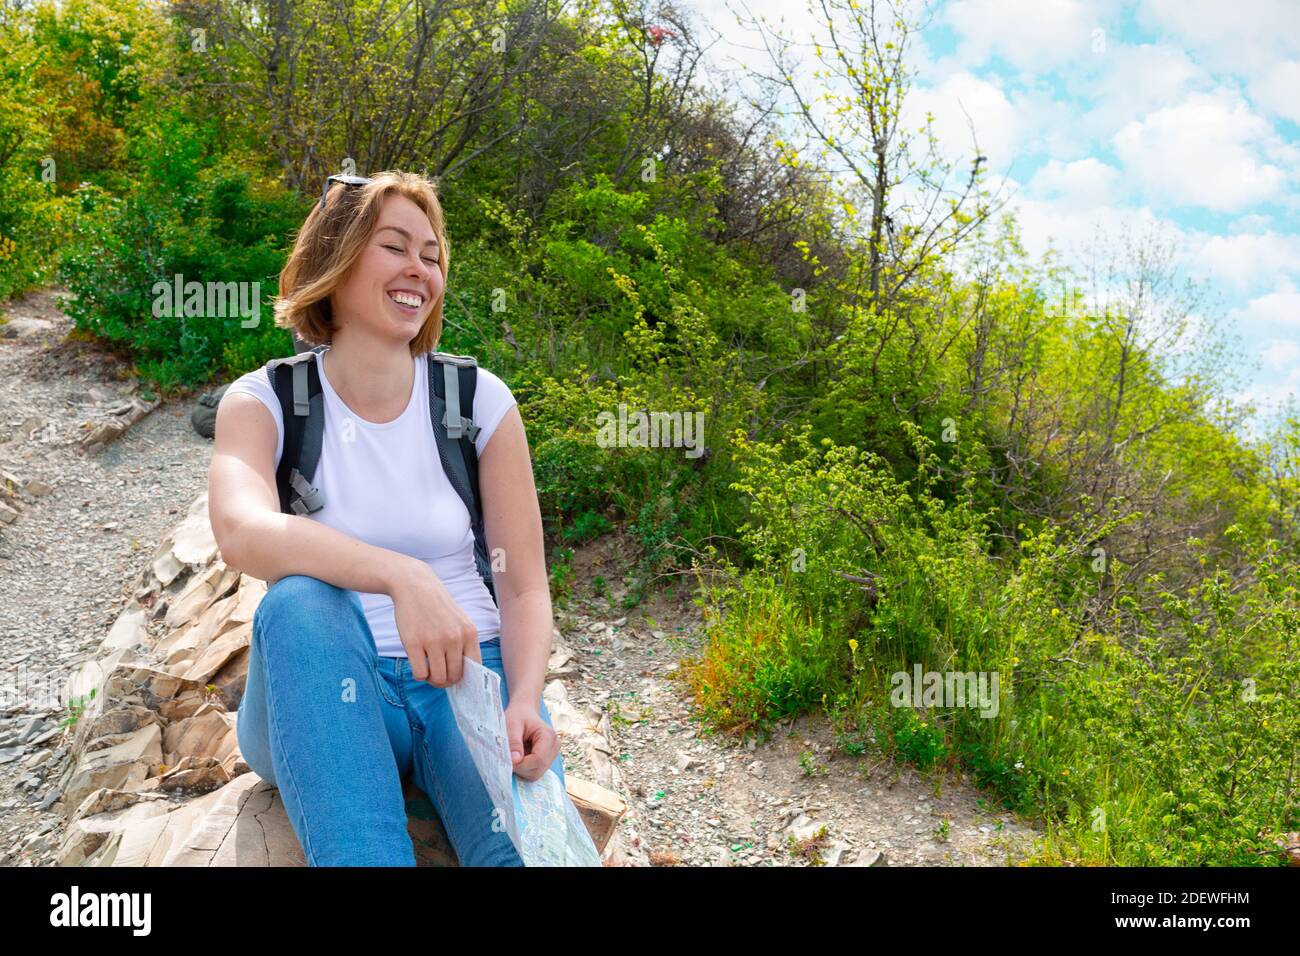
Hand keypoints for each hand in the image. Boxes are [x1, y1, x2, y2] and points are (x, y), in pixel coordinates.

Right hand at [388, 558, 481, 686]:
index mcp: (470, 633)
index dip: (466, 679)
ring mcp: (433, 641)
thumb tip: (461, 676)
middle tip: (439, 675)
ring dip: (432, 680)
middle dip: (447, 681)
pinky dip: (420, 675)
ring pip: (438, 678)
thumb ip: (463, 644)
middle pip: (455, 677)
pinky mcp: (413, 643)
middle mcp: (454, 638)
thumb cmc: (438, 606)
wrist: (415, 585)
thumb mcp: (460, 621)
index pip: (475, 669)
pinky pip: (420, 673)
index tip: (457, 679)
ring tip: (429, 670)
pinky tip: (418, 664)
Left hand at [505, 701, 559, 781]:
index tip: (507, 759)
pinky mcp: (546, 760)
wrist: (523, 712)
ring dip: (521, 770)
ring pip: (536, 774)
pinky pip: (534, 772)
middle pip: (538, 770)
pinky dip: (523, 769)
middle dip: (520, 768)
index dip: (521, 764)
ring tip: (513, 755)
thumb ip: (513, 742)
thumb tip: (515, 761)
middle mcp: (554, 747)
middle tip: (507, 758)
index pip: (538, 760)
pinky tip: (518, 757)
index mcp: (549, 736)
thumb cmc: (517, 716)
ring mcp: (551, 755)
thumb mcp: (511, 724)